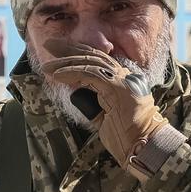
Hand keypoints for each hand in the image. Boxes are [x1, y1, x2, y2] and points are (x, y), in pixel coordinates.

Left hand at [40, 39, 169, 176]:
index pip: (99, 61)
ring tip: (47, 66)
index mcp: (123, 81)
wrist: (143, 147)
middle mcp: (124, 76)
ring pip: (90, 62)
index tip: (58, 54)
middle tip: (49, 44)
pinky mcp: (117, 87)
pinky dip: (72, 73)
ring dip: (65, 62)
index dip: (78, 55)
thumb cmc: (127, 138)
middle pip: (94, 56)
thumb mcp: (106, 118)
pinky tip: (57, 75)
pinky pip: (90, 74)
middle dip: (70, 49)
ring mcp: (122, 80)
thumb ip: (93, 105)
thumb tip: (76, 95)